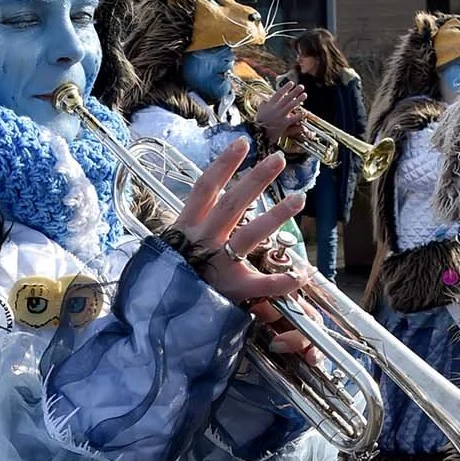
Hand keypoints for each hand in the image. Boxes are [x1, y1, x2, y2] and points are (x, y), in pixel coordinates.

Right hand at [167, 134, 308, 324]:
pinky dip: (283, 280)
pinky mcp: (232, 290)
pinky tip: (304, 272)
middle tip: (278, 160)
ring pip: (249, 235)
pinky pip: (262, 284)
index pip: (205, 188)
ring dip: (276, 216)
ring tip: (298, 198)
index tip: (242, 143)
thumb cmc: (165, 279)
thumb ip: (189, 226)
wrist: (156, 318)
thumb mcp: (169, 247)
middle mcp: (203, 241)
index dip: (224, 164)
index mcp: (186, 227)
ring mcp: (218, 264)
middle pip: (232, 203)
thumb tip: (207, 200)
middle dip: (256, 179)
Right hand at [255, 81, 306, 148]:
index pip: (279, 93)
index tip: (291, 83)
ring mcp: (281, 115)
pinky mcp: (284, 123)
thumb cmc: (259, 122)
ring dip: (299, 99)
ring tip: (304, 95)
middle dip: (295, 91)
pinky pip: (294, 118)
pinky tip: (304, 112)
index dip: (286, 87)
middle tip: (301, 87)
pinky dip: (299, 115)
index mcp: (270, 104)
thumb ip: (263, 104)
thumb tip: (266, 99)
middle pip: (287, 98)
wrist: (259, 133)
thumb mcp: (259, 111)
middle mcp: (276, 108)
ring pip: (291, 105)